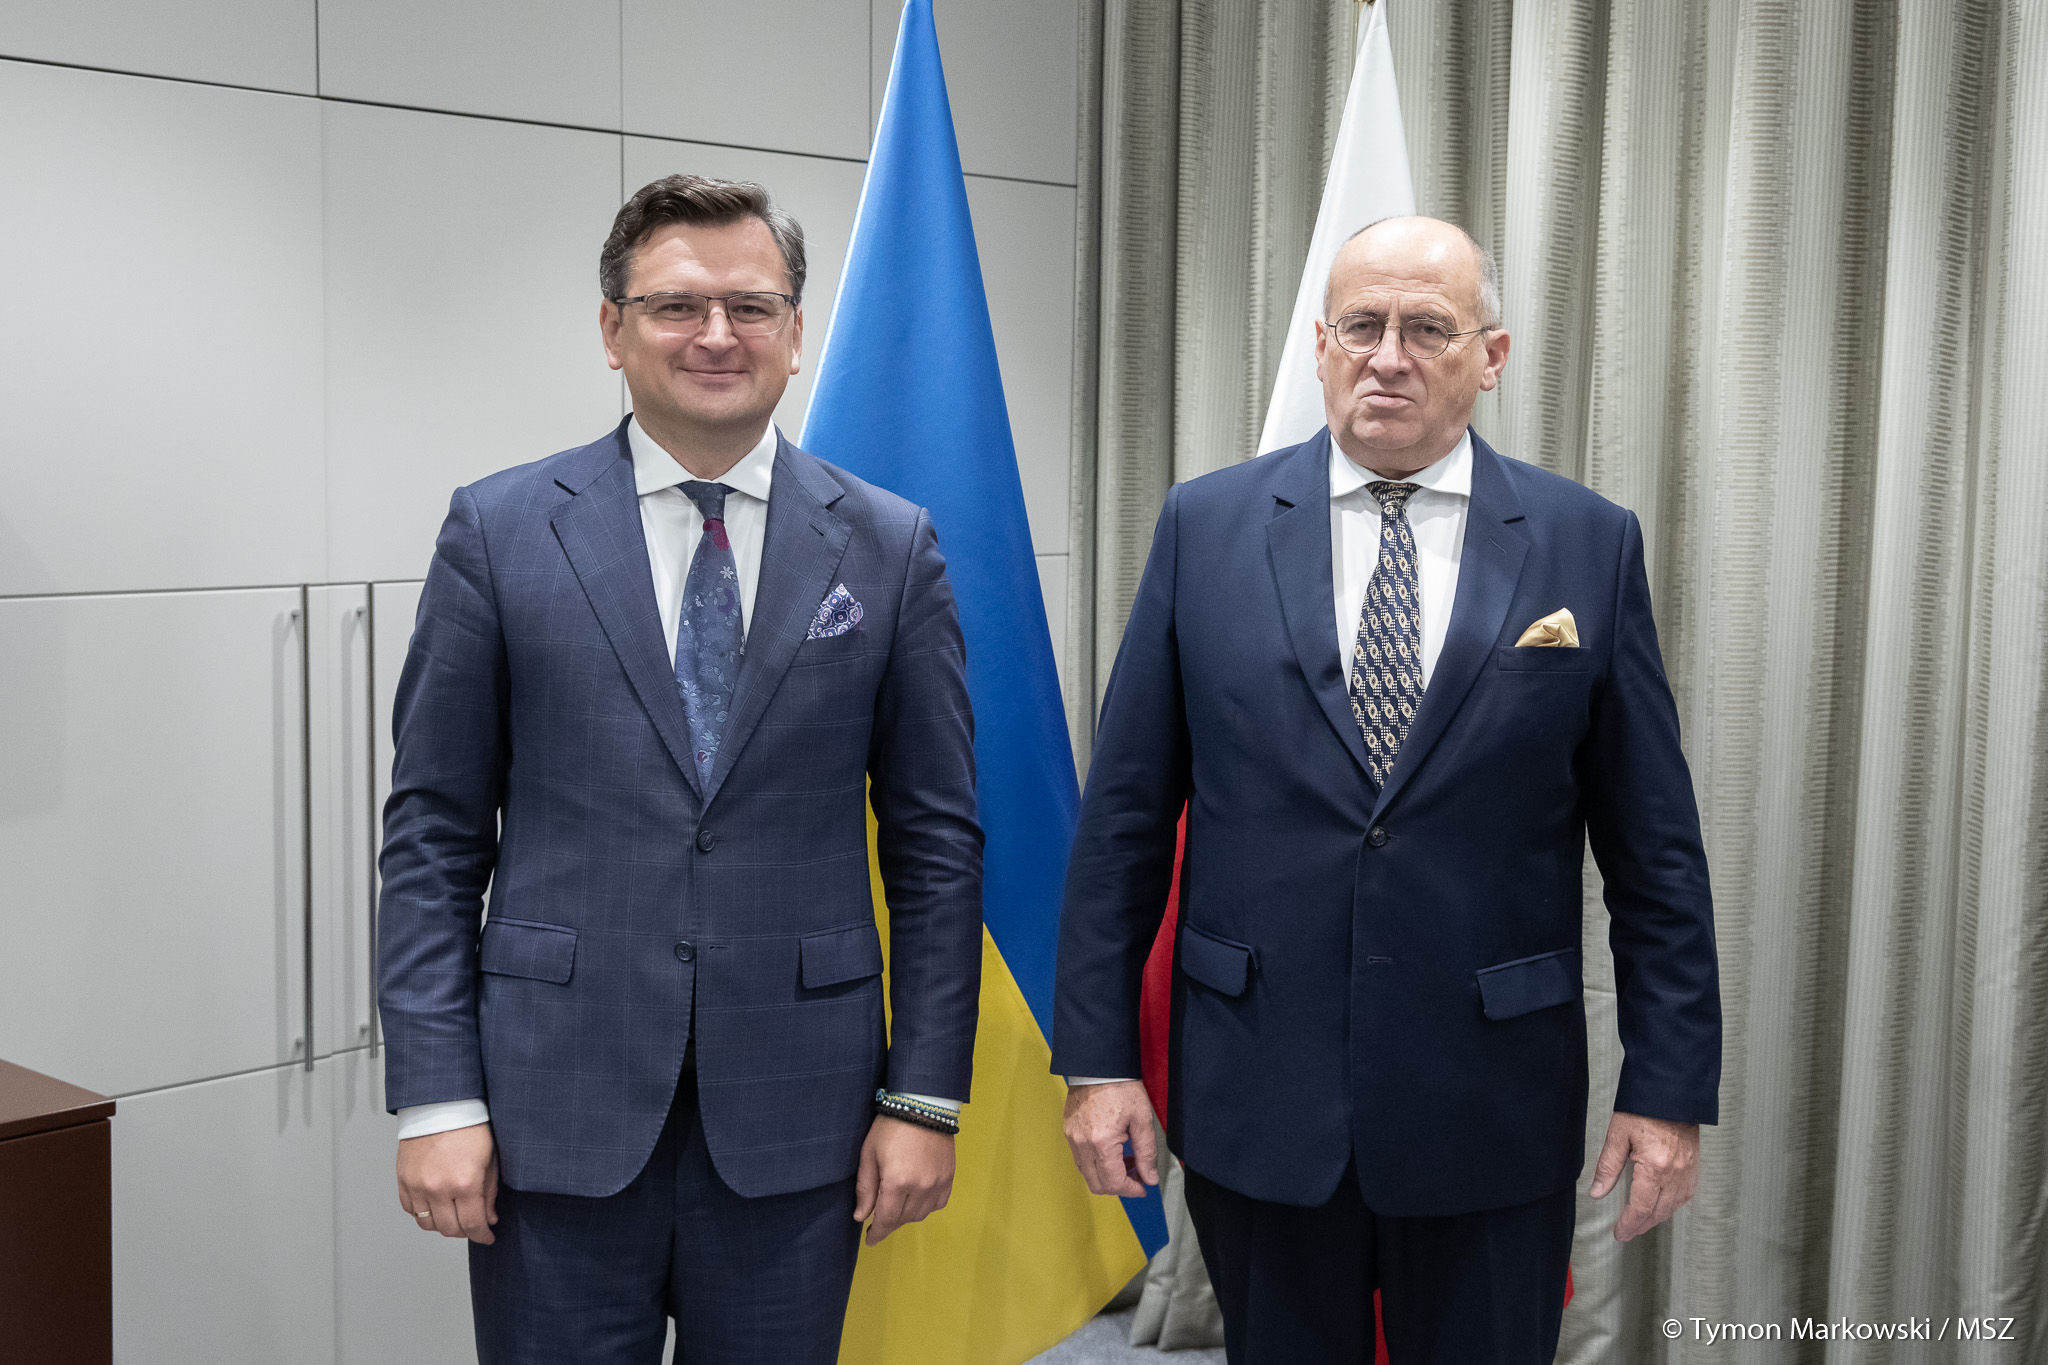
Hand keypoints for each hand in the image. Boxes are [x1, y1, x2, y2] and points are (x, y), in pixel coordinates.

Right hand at [397, 1123, 499, 1244]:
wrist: (440, 1108)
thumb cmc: (469, 1129)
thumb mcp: (490, 1159)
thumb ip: (489, 1193)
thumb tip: (490, 1219)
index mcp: (465, 1183)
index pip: (473, 1225)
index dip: (482, 1236)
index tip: (487, 1237)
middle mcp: (439, 1189)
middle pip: (450, 1229)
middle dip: (465, 1232)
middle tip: (473, 1226)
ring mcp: (418, 1186)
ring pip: (428, 1225)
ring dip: (443, 1226)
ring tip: (454, 1216)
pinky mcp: (403, 1181)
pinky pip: (411, 1211)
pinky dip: (423, 1214)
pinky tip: (436, 1206)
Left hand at [853, 1116, 954, 1245]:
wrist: (923, 1105)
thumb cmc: (890, 1127)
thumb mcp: (869, 1154)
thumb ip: (865, 1188)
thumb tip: (861, 1216)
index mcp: (898, 1182)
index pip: (886, 1219)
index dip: (877, 1233)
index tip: (869, 1239)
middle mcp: (921, 1187)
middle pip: (903, 1219)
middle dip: (889, 1223)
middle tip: (878, 1220)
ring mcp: (938, 1183)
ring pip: (921, 1214)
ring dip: (906, 1216)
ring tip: (896, 1207)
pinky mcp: (949, 1176)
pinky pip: (938, 1203)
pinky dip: (926, 1207)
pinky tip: (916, 1200)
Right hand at [1062, 1080, 1158, 1197]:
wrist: (1099, 1066)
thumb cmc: (1122, 1088)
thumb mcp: (1142, 1121)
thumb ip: (1147, 1153)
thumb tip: (1150, 1178)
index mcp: (1101, 1142)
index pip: (1114, 1182)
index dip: (1131, 1190)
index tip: (1143, 1187)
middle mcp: (1082, 1144)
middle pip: (1097, 1184)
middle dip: (1119, 1187)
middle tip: (1137, 1177)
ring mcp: (1072, 1138)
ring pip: (1087, 1173)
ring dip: (1107, 1175)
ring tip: (1127, 1160)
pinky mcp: (1069, 1131)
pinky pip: (1081, 1159)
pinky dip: (1097, 1163)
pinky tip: (1113, 1150)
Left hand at [1588, 1111, 1698, 1240]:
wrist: (1672, 1092)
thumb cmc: (1644, 1109)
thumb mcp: (1618, 1135)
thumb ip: (1607, 1167)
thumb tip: (1597, 1192)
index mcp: (1655, 1167)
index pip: (1641, 1207)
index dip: (1628, 1224)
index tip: (1618, 1233)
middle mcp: (1675, 1173)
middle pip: (1658, 1211)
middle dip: (1641, 1226)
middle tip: (1626, 1233)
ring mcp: (1688, 1170)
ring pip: (1673, 1206)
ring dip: (1657, 1218)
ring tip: (1641, 1223)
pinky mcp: (1694, 1165)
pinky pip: (1685, 1194)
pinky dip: (1672, 1205)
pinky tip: (1663, 1207)